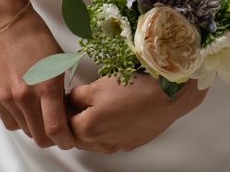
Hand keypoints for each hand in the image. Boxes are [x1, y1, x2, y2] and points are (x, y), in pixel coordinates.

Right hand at [0, 6, 80, 150]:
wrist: (7, 22)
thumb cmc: (35, 36)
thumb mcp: (58, 61)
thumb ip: (61, 90)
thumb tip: (64, 112)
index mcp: (46, 85)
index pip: (55, 129)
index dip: (65, 140)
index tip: (69, 139)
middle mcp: (26, 95)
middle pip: (40, 136)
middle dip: (52, 138)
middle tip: (58, 128)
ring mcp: (8, 97)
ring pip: (25, 130)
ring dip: (35, 127)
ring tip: (42, 112)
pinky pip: (10, 122)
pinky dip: (20, 121)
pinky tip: (26, 107)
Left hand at [65, 70, 208, 153]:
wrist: (166, 97)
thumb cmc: (132, 89)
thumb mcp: (98, 85)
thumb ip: (78, 95)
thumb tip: (69, 98)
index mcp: (87, 128)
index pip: (64, 124)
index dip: (63, 108)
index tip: (65, 97)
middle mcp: (100, 143)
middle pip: (78, 136)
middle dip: (75, 120)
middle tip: (79, 101)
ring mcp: (116, 145)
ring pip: (95, 140)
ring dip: (91, 126)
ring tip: (98, 105)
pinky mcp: (131, 142)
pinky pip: (112, 139)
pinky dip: (108, 128)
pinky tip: (116, 112)